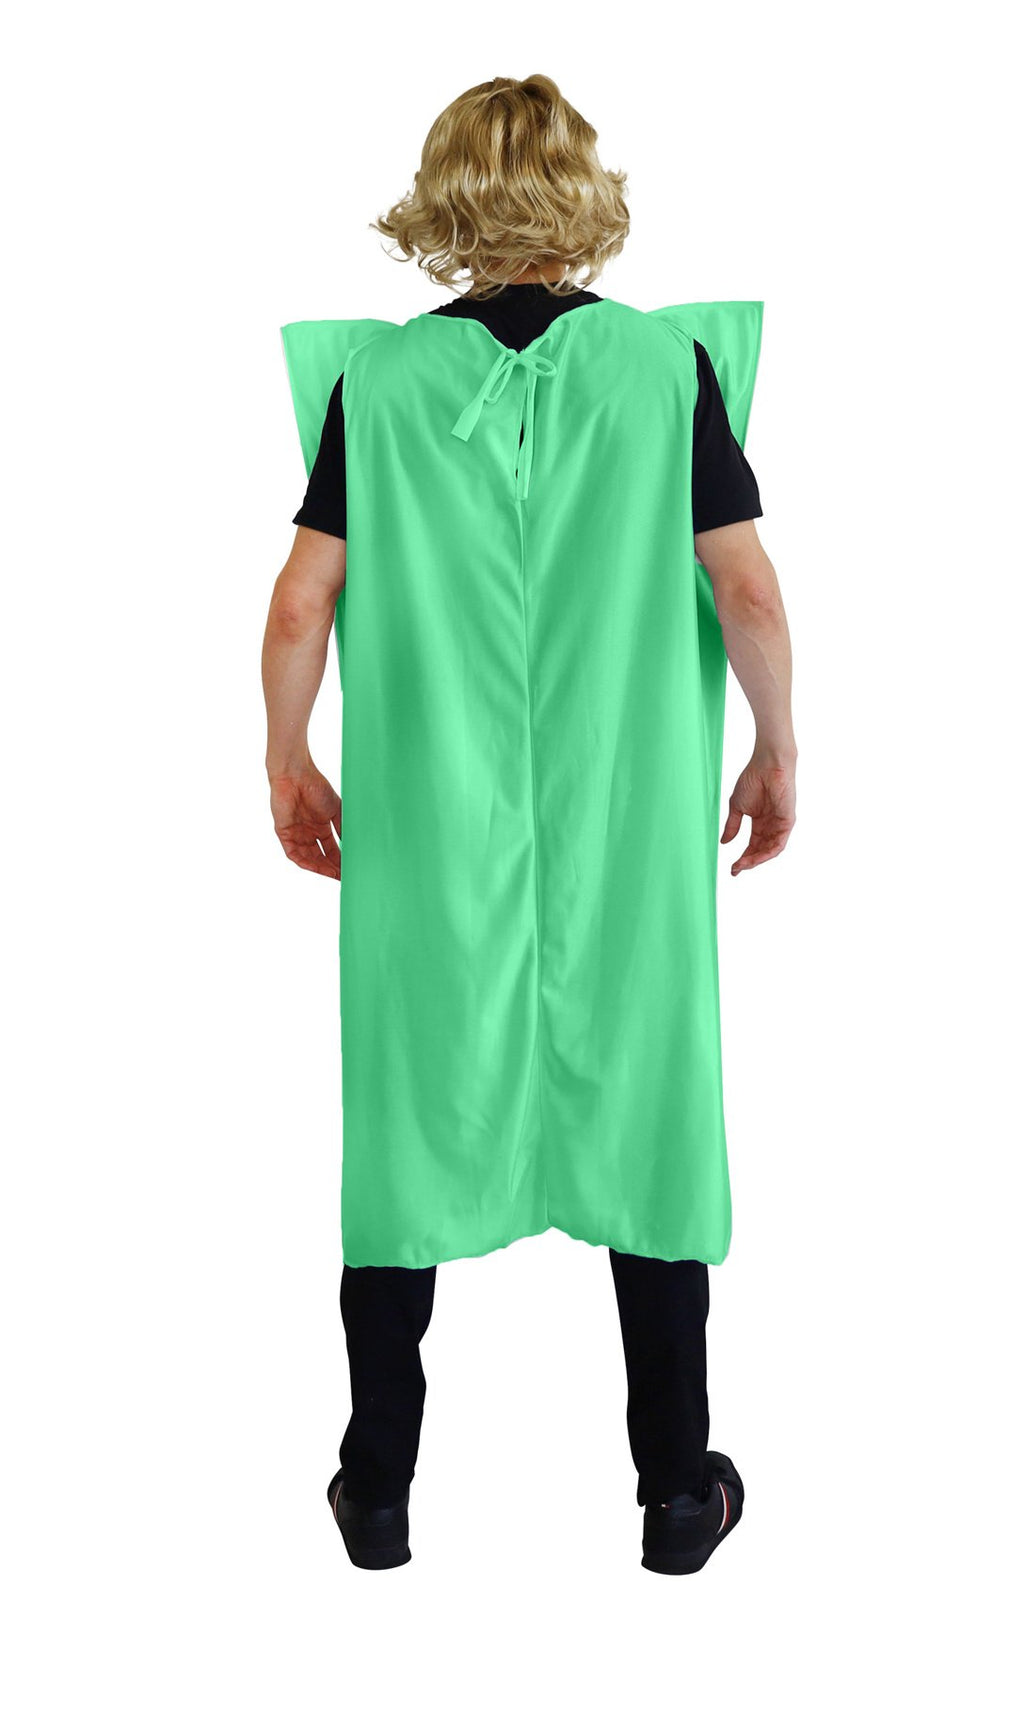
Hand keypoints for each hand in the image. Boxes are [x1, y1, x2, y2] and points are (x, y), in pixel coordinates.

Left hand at [269, 765, 341, 878]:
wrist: (296, 775)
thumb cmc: (316, 787)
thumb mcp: (335, 810)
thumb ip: (342, 828)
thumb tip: (353, 845)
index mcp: (320, 827)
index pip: (331, 850)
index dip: (341, 861)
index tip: (351, 870)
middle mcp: (308, 833)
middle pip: (320, 857)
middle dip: (332, 868)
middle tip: (345, 877)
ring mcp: (296, 834)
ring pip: (308, 858)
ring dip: (321, 868)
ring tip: (334, 875)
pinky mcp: (284, 834)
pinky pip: (294, 854)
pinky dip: (306, 863)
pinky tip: (318, 868)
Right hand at [721, 752, 795, 875]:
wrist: (767, 765)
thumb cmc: (753, 779)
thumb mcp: (737, 807)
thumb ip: (732, 826)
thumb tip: (724, 842)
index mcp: (760, 822)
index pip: (752, 845)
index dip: (743, 858)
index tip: (732, 868)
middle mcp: (771, 826)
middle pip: (761, 851)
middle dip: (748, 862)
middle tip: (736, 869)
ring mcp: (780, 825)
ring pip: (770, 850)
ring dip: (756, 860)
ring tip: (743, 865)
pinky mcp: (787, 822)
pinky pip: (779, 844)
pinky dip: (767, 853)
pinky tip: (756, 858)